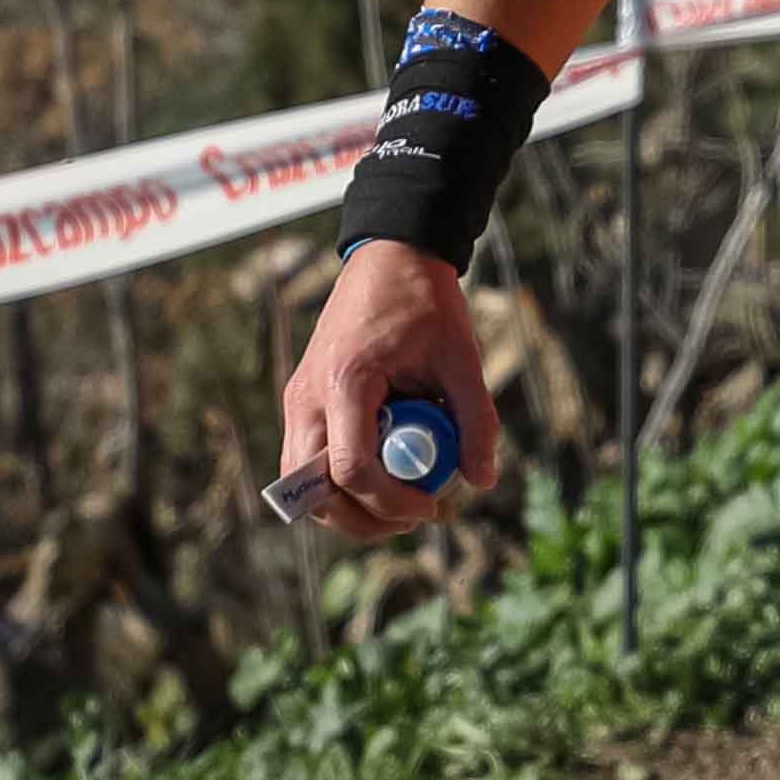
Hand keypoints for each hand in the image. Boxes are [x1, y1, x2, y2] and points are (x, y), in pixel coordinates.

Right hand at [282, 241, 500, 537]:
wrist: (390, 260)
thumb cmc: (425, 305)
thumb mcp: (462, 359)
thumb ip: (475, 420)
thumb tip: (483, 481)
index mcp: (345, 382)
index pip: (351, 469)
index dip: (391, 502)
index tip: (433, 506)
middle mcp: (307, 397)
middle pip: (313, 491)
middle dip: (362, 519)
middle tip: (414, 518)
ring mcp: (297, 401)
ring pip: (301, 484)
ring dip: (345, 508)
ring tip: (399, 505)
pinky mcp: (300, 403)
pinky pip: (305, 462)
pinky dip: (335, 485)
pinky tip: (382, 481)